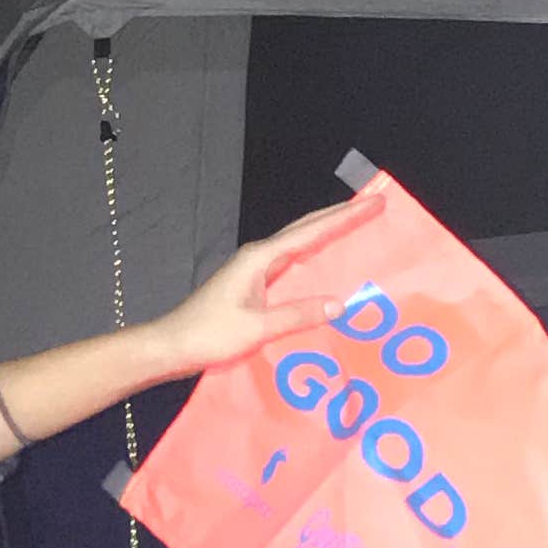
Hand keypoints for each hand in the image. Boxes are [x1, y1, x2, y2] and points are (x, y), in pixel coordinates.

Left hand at [145, 192, 383, 378]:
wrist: (173, 344)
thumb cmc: (211, 334)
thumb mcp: (258, 328)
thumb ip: (298, 315)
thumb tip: (340, 304)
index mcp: (260, 258)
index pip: (311, 232)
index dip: (345, 217)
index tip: (373, 203)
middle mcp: (259, 256)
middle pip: (305, 229)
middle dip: (339, 216)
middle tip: (372, 206)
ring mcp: (254, 269)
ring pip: (298, 243)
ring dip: (326, 233)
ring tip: (356, 226)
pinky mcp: (253, 284)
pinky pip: (292, 262)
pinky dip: (313, 255)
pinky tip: (325, 263)